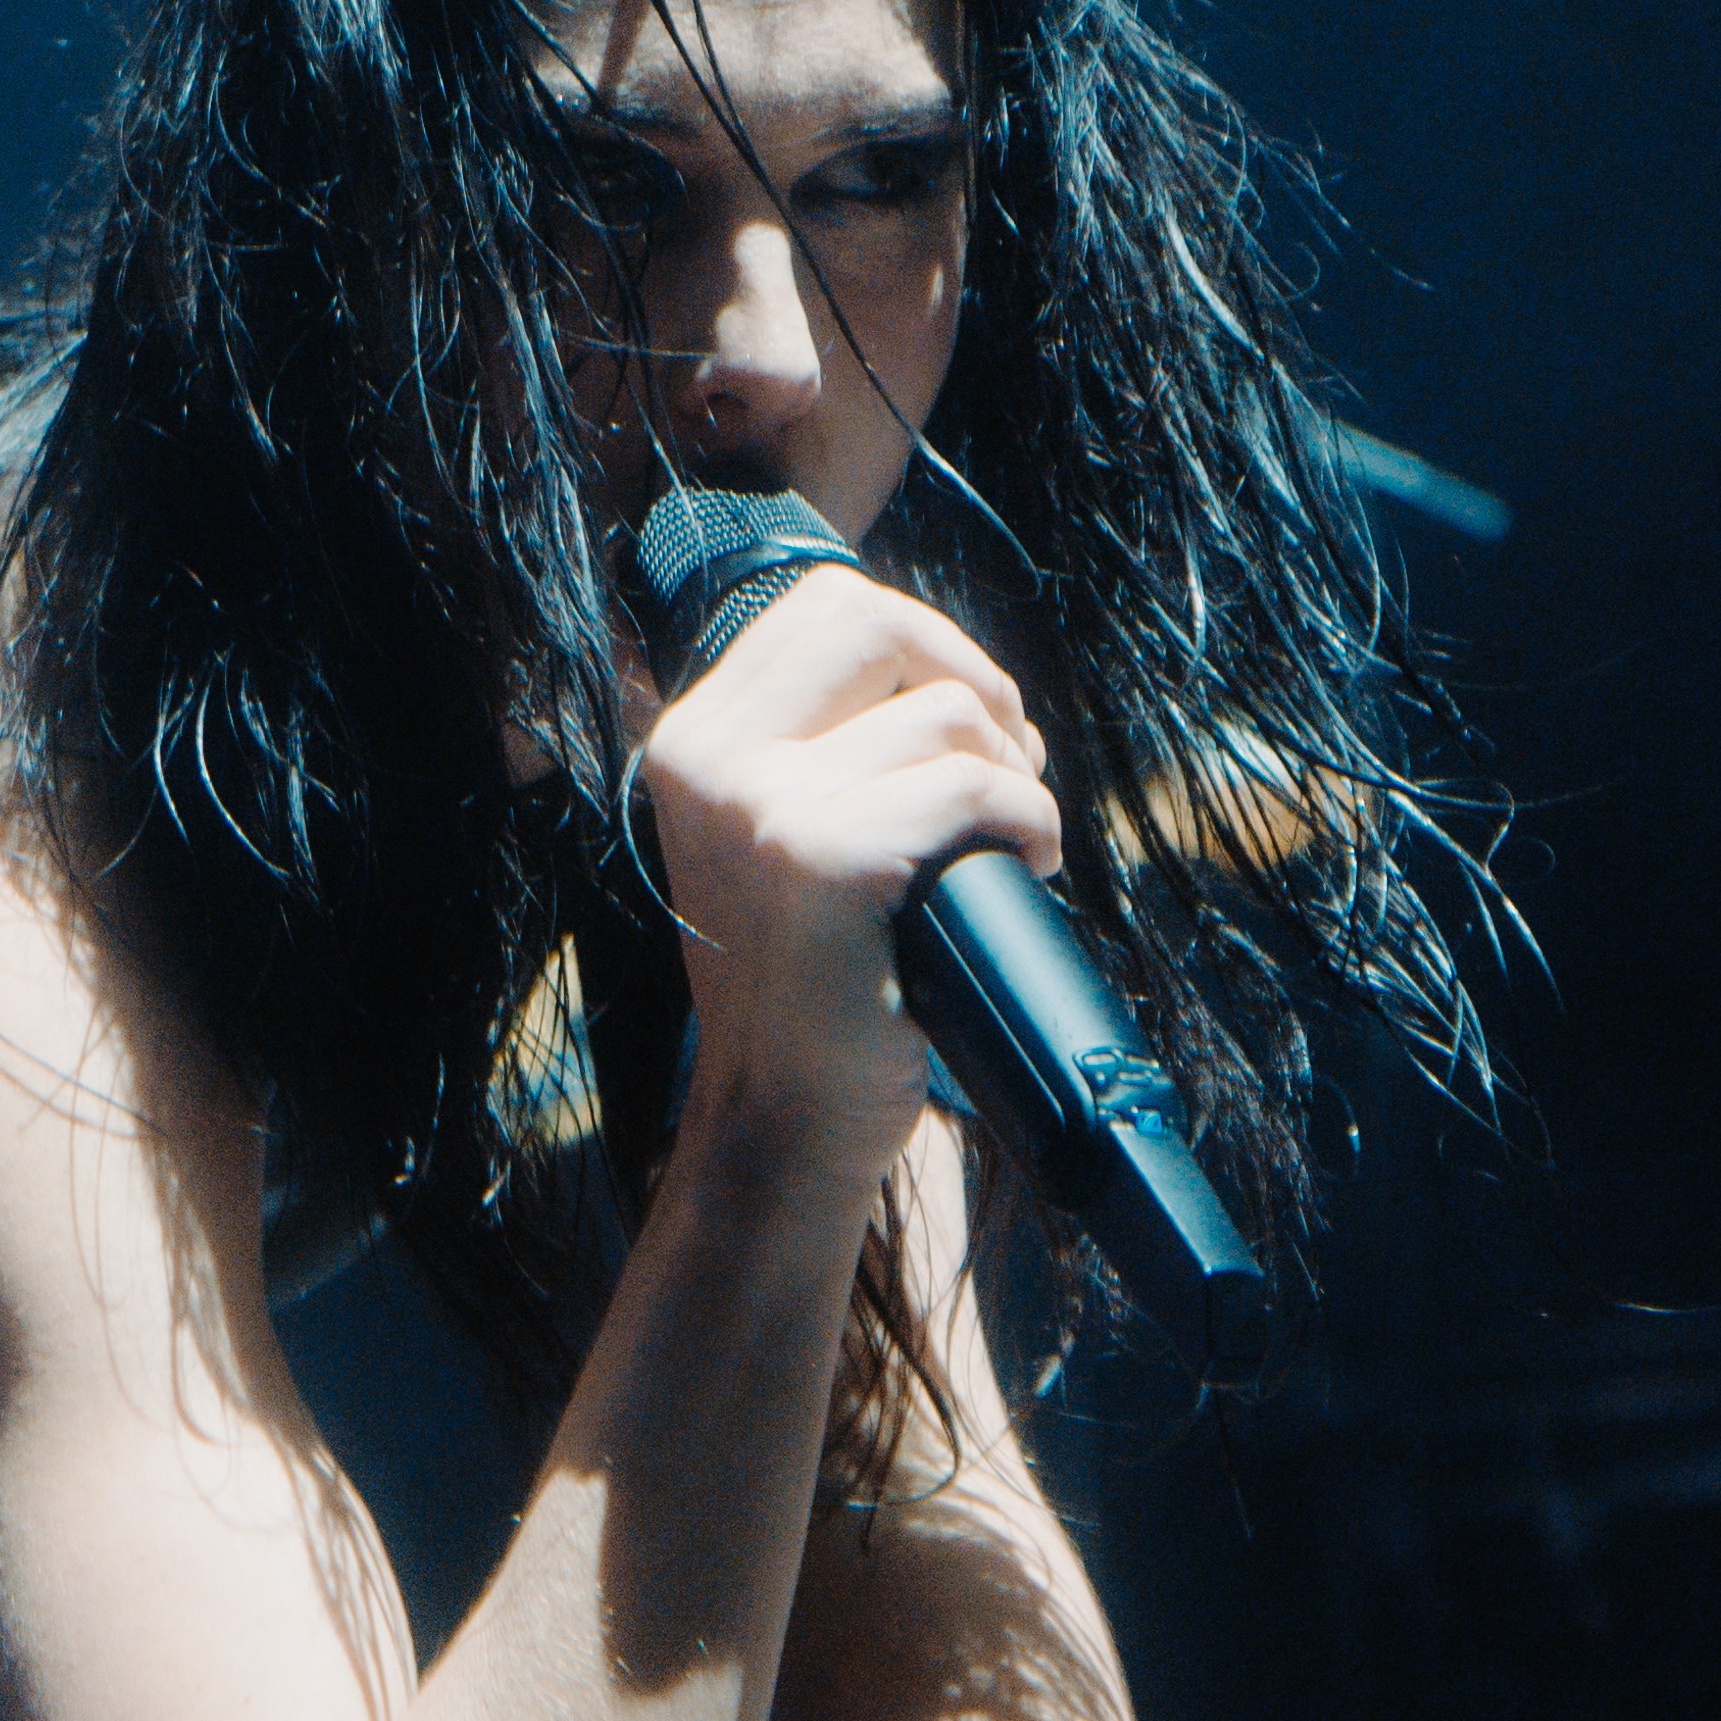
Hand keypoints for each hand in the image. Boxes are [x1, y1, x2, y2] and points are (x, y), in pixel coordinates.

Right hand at [626, 557, 1057, 1157]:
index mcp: (691, 738)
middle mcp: (709, 758)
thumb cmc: (810, 975)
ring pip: (948, 713)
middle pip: (879, 623)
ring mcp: (761, 808)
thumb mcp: (773, 830)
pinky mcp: (826, 862)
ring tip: (1007, 843)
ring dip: (1015, 774)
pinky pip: (974, 787)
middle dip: (972, 680)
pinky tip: (1024, 867)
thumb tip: (943, 658)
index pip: (827, 603)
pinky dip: (1028, 820)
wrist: (783, 1116)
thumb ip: (817, 737)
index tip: (960, 723)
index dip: (922, 645)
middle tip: (1003, 765)